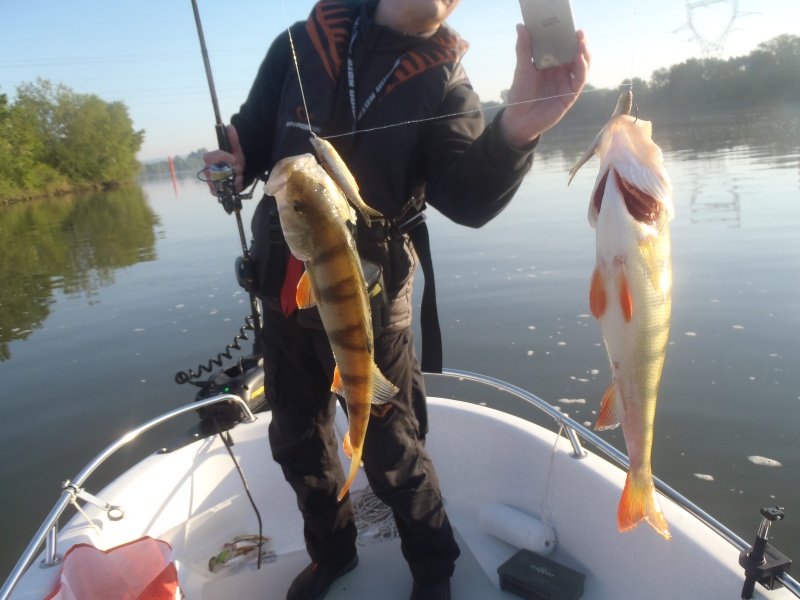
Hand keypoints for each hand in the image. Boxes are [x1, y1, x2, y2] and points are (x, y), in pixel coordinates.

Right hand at [202, 124, 245, 194]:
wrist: (239, 173)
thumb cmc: (234, 161)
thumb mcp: (236, 150)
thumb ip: (232, 139)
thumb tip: (229, 126)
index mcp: (210, 159)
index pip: (209, 157)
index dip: (222, 157)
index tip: (234, 158)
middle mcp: (207, 170)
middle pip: (214, 171)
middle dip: (230, 170)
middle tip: (239, 169)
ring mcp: (210, 181)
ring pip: (219, 182)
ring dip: (232, 180)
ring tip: (239, 177)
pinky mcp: (215, 191)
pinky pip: (219, 192)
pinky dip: (230, 188)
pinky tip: (236, 184)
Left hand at [499, 27, 590, 148]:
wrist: (520, 119)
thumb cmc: (520, 95)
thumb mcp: (522, 69)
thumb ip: (523, 49)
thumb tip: (521, 26)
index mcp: (550, 64)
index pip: (563, 47)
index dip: (569, 37)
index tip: (571, 27)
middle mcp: (561, 72)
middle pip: (576, 54)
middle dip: (580, 43)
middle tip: (580, 33)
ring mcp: (567, 83)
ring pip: (582, 65)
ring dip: (584, 54)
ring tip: (582, 44)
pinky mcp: (570, 95)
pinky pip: (580, 80)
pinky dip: (582, 69)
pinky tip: (579, 59)